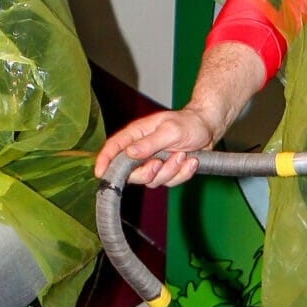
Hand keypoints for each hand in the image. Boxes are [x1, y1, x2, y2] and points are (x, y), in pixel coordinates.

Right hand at [94, 108, 215, 187]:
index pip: (114, 148)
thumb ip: (150, 142)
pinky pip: (170, 183)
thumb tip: (130, 153)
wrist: (207, 129)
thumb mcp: (170, 130)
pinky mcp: (166, 172)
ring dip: (171, 171)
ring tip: (183, 155)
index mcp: (137, 135)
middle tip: (160, 163)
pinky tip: (191, 161)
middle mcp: (142, 151)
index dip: (104, 160)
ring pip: (152, 181)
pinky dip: (182, 174)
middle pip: (131, 173)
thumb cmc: (188, 123)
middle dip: (147, 173)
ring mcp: (154, 163)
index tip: (100, 172)